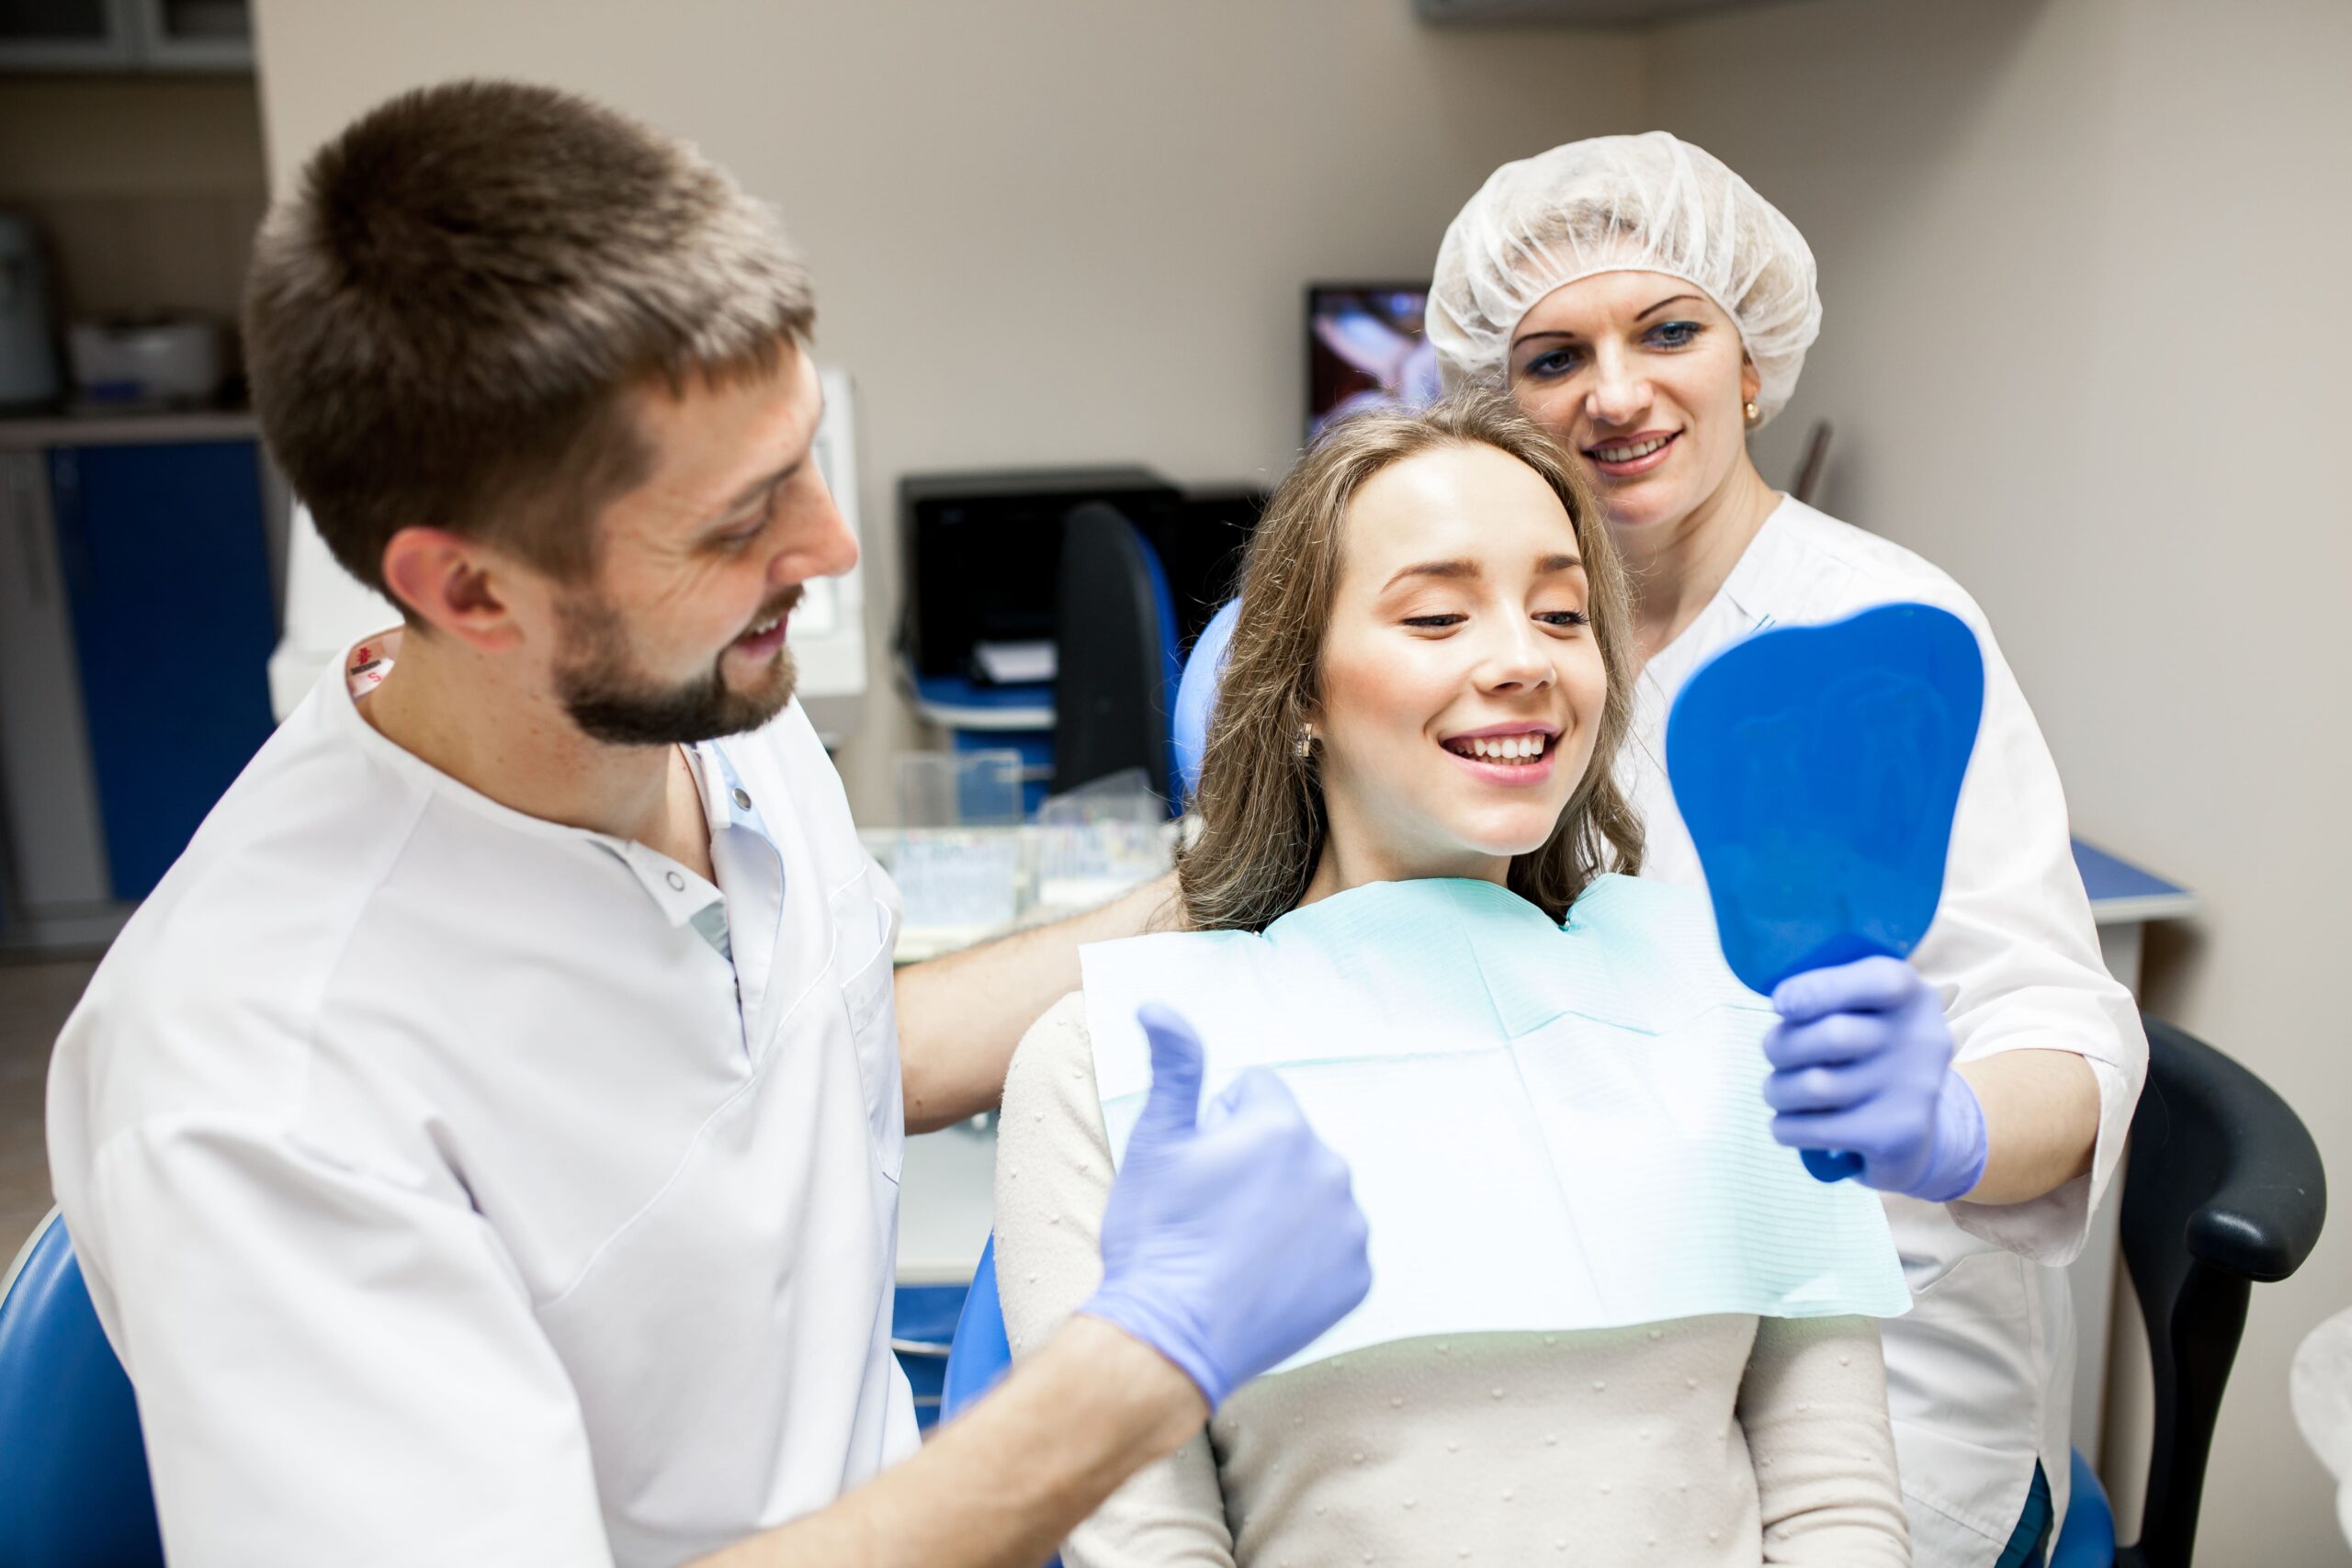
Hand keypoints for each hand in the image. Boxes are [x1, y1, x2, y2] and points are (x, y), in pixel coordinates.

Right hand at [1080, 1003, 1371, 1407]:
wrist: (1169, 1339)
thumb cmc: (1156, 1239)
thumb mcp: (1155, 1142)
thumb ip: (1174, 1065)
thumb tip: (1160, 1006)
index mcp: (1282, 1127)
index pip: (1255, 1093)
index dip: (1216, 1128)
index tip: (1198, 1172)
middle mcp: (1330, 1169)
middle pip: (1288, 1145)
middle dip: (1255, 1167)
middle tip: (1212, 1215)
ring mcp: (1350, 1227)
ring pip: (1313, 1194)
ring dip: (1283, 1210)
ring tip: (1236, 1250)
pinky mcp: (1358, 1278)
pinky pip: (1334, 1248)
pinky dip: (1306, 1258)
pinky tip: (1265, 1278)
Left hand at [1762, 956, 1988, 1201]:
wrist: (1910, 1129)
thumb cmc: (1865, 1051)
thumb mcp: (1861, 1009)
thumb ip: (1829, 994)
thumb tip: (1786, 1003)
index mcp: (1913, 994)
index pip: (1879, 980)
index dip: (1818, 989)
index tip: (1780, 1004)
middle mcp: (1923, 1039)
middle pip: (1834, 1035)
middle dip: (1781, 1045)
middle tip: (1774, 1052)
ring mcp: (1915, 1089)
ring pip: (1816, 1086)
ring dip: (1777, 1089)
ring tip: (1777, 1090)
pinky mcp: (1898, 1134)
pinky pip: (1817, 1128)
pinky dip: (1786, 1126)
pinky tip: (1787, 1122)